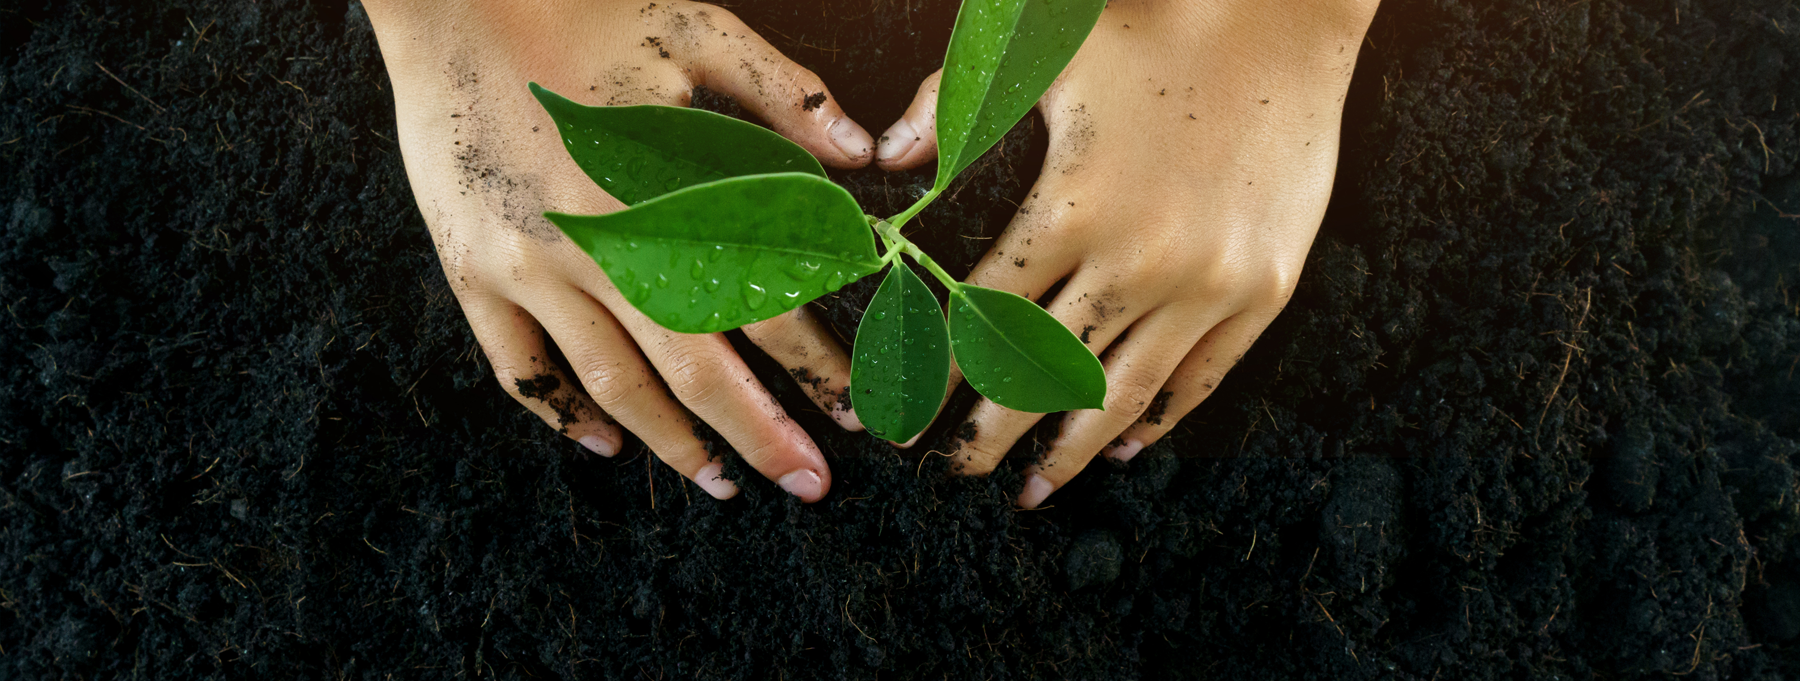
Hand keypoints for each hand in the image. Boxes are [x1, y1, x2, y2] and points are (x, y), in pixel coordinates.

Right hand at [363, 0, 877, 501]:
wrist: (448, 0)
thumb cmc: (580, 11)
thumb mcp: (696, 33)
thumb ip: (784, 97)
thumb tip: (864, 152)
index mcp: (659, 191)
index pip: (757, 302)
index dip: (815, 362)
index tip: (858, 405)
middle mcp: (596, 246)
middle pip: (692, 368)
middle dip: (760, 434)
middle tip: (811, 484)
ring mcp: (528, 267)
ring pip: (612, 384)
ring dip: (674, 444)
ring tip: (721, 483)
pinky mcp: (472, 272)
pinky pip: (520, 368)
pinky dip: (563, 415)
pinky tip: (609, 444)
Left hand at [875, 0, 1378, 506]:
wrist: (1285, 18)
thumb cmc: (1154, 27)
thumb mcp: (1042, 49)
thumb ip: (953, 104)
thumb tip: (886, 156)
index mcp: (1071, 207)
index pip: (985, 317)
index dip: (939, 373)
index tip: (909, 414)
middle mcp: (1139, 262)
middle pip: (1044, 374)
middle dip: (991, 433)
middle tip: (955, 470)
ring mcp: (1208, 284)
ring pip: (1122, 394)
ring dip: (1069, 450)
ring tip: (1033, 488)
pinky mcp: (1263, 290)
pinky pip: (1202, 377)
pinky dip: (1159, 419)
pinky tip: (1123, 445)